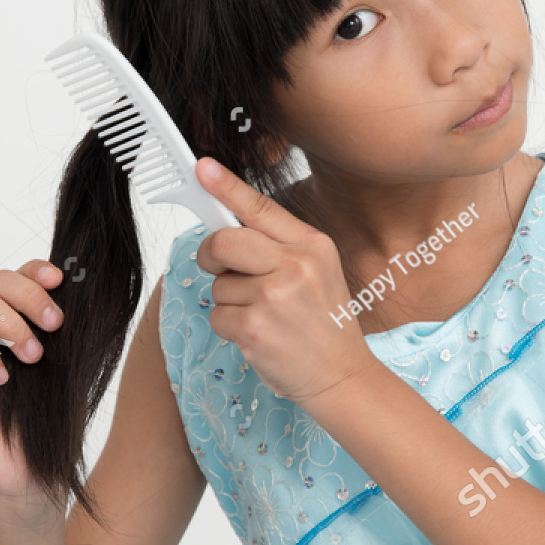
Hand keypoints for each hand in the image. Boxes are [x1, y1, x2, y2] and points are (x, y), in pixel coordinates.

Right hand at [0, 260, 66, 499]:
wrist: (35, 469)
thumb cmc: (53, 418)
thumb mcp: (71, 369)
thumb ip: (69, 332)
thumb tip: (84, 292)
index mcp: (25, 320)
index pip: (22, 277)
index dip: (35, 270)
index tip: (59, 279)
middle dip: (28, 295)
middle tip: (54, 324)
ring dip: (10, 324)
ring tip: (34, 357)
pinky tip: (5, 379)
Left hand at [192, 157, 377, 405]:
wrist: (342, 376)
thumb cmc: (325, 324)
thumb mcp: (317, 271)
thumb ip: (278, 246)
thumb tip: (229, 225)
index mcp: (312, 245)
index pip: (260, 207)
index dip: (226, 186)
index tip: (202, 168)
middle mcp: (296, 266)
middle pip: (224, 241)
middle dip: (211, 254)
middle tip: (219, 267)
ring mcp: (274, 297)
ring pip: (218, 283)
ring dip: (229, 301)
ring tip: (264, 316)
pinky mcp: (255, 328)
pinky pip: (217, 314)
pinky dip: (229, 327)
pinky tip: (258, 335)